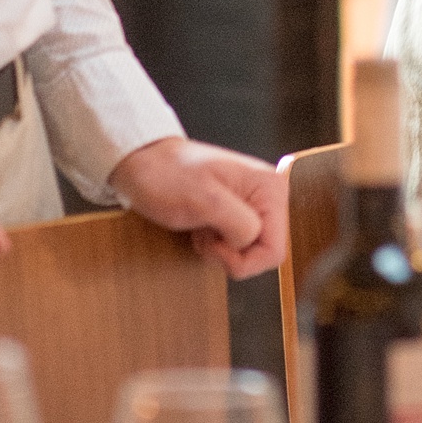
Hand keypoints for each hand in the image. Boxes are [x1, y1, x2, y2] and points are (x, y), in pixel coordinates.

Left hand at [110, 138, 287, 279]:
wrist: (146, 165)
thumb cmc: (167, 175)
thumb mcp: (202, 198)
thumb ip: (236, 220)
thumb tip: (253, 238)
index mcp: (270, 188)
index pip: (275, 250)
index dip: (242, 257)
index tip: (216, 241)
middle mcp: (268, 196)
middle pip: (264, 254)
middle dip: (231, 255)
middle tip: (206, 233)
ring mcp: (254, 206)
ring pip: (249, 254)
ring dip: (221, 252)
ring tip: (201, 228)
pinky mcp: (238, 215)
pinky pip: (237, 248)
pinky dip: (216, 248)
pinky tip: (202, 229)